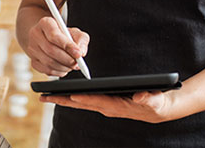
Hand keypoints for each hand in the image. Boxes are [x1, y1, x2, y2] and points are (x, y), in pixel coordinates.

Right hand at [27, 16, 89, 76]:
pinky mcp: (33, 62)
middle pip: (51, 50)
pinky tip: (64, 67)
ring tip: (73, 65)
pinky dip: (59, 72)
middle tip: (78, 63)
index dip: (67, 46)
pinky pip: (47, 71)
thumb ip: (81, 39)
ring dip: (64, 67)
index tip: (79, 54)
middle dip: (67, 59)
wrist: (47, 37)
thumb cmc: (62, 34)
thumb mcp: (74, 31)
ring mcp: (32, 49)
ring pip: (49, 62)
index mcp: (45, 23)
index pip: (54, 35)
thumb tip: (81, 52)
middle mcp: (35, 35)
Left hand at [40, 89, 177, 122]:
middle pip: (81, 104)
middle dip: (62, 100)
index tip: (69, 94)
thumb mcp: (157, 100)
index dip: (83, 98)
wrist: (160, 109)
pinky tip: (63, 94)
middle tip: (44, 97)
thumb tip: (139, 97)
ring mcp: (105, 106)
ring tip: (47, 95)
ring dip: (63, 99)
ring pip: (80, 103)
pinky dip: (73, 98)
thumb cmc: (157, 103)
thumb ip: (148, 99)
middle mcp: (108, 108)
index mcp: (117, 106)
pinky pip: (85, 100)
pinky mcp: (106, 103)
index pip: (97, 101)